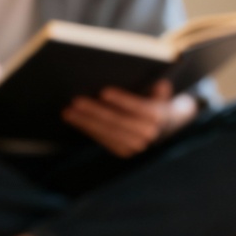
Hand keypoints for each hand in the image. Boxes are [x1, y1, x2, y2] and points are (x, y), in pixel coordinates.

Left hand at [62, 80, 198, 157]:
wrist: (167, 124)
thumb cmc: (157, 98)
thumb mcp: (162, 90)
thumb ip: (160, 87)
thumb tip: (159, 83)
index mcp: (158, 116)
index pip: (138, 108)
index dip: (121, 100)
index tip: (104, 92)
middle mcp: (147, 134)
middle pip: (117, 121)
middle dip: (95, 111)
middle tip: (76, 100)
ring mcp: (135, 146)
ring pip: (107, 132)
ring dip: (85, 121)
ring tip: (68, 110)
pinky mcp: (123, 151)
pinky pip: (102, 139)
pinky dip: (86, 128)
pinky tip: (73, 118)